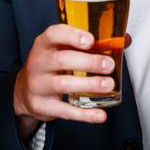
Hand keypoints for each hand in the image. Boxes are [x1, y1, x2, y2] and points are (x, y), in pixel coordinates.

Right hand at [12, 24, 117, 138]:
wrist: (25, 90)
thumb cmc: (52, 65)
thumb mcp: (63, 49)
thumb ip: (90, 43)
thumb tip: (124, 40)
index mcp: (44, 44)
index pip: (53, 34)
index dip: (72, 36)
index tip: (91, 40)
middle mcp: (38, 63)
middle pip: (62, 60)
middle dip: (88, 63)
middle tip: (108, 65)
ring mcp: (38, 86)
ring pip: (63, 84)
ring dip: (89, 85)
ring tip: (109, 85)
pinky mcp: (42, 106)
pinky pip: (64, 111)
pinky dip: (84, 114)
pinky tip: (100, 114)